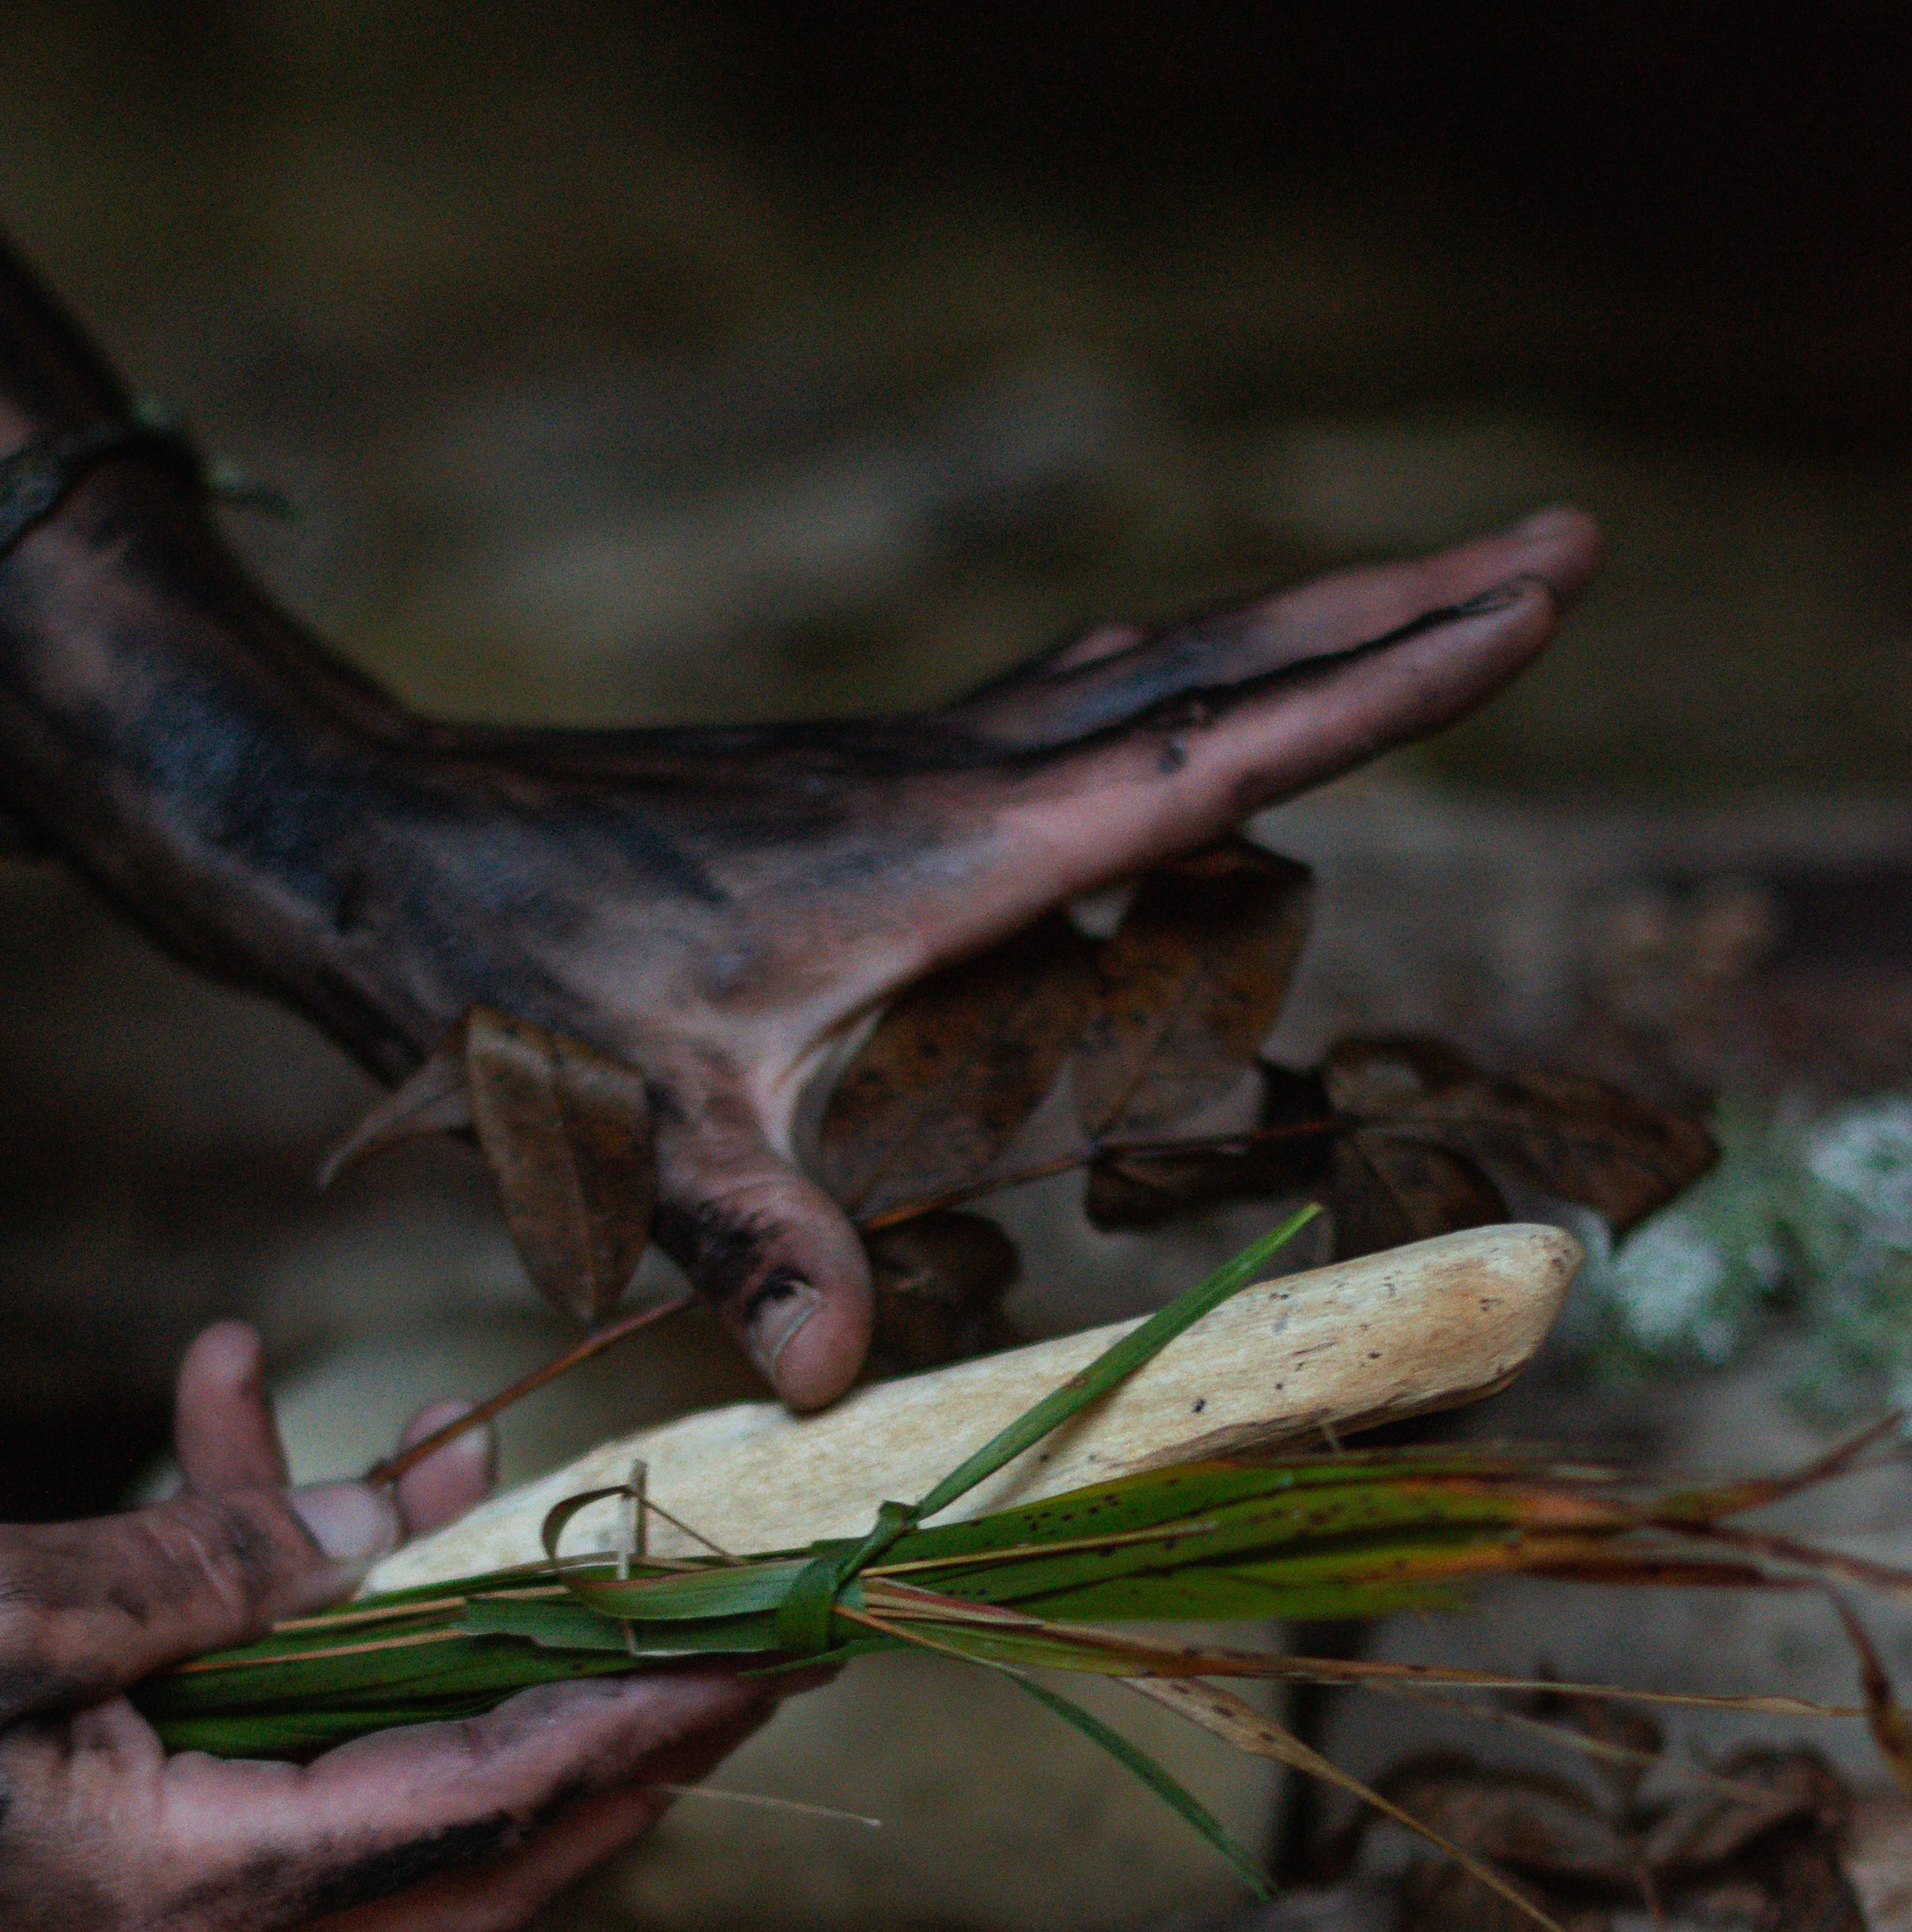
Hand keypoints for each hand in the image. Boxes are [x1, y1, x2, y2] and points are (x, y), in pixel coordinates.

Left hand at [0, 502, 1599, 1408]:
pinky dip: (1159, 710)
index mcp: (940, 852)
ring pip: (1143, 679)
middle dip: (1393, 613)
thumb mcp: (624, 1126)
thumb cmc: (494, 971)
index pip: (1211, 753)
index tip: (1537, 600)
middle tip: (1562, 552)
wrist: (368, 837)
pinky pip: (1056, 730)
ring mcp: (904, 775)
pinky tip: (1165, 726)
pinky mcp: (858, 796)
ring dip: (1288, 646)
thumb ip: (743, 1240)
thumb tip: (837, 1380)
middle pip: (1217, 666)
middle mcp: (946, 784)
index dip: (1386, 685)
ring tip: (1422, 616)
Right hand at [0, 1325, 776, 1931]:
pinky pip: (237, 1729)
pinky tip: (224, 1412)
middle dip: (607, 1717)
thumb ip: (216, 1570)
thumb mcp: (1, 1604)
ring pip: (356, 1761)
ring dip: (408, 1606)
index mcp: (185, 1903)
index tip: (765, 1651)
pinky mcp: (92, 1845)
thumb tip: (394, 1523)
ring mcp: (142, 1905)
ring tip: (436, 1432)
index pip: (484, 1814)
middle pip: (473, 1835)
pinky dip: (258, 1601)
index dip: (639, 1725)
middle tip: (731, 1614)